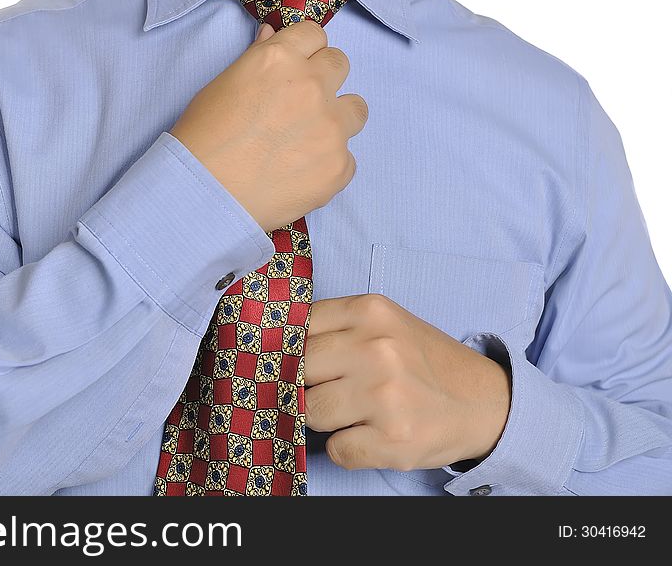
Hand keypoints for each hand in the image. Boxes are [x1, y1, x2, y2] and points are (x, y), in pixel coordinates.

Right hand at [170, 21, 367, 230]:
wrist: (205, 195)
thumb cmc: (202, 140)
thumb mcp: (222, 86)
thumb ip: (256, 58)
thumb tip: (272, 36)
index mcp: (280, 59)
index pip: (314, 34)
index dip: (304, 51)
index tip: (296, 67)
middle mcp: (312, 86)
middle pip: (340, 64)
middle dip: (323, 79)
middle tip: (299, 105)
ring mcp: (331, 128)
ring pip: (356, 109)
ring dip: (337, 119)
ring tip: (307, 141)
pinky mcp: (339, 167)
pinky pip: (347, 158)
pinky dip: (327, 164)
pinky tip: (298, 175)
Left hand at [303, 294, 511, 470]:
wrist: (486, 402)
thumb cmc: (423, 363)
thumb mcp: (385, 325)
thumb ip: (336, 328)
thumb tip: (274, 350)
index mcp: (371, 312)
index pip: (296, 327)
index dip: (290, 349)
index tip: (296, 362)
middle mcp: (377, 349)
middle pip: (299, 370)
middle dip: (307, 385)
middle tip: (333, 390)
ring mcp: (385, 395)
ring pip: (312, 412)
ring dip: (327, 419)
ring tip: (357, 412)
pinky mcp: (393, 439)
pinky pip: (336, 450)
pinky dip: (347, 449)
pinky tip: (371, 435)